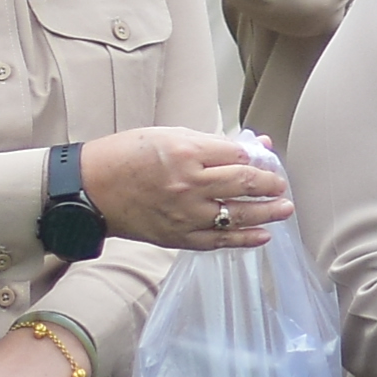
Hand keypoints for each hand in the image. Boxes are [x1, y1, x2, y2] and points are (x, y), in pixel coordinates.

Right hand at [79, 129, 289, 250]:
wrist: (92, 189)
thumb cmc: (128, 156)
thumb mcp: (169, 136)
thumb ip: (212, 143)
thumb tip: (253, 147)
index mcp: (186, 152)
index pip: (236, 155)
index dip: (257, 159)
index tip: (267, 162)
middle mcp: (189, 184)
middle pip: (243, 184)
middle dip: (270, 185)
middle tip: (282, 186)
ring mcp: (185, 213)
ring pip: (237, 215)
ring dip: (267, 213)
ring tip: (285, 209)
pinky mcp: (178, 237)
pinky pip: (219, 240)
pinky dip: (244, 239)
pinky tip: (263, 235)